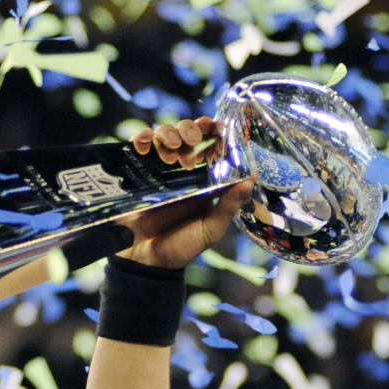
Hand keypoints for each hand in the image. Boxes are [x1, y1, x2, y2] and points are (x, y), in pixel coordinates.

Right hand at [116, 117, 254, 269]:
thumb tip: (251, 181)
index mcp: (203, 180)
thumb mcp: (209, 229)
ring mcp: (158, 170)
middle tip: (192, 140)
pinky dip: (142, 139)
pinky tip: (146, 145)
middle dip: (190, 129)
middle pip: (186, 133)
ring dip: (168, 133)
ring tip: (172, 149)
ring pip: (164, 135)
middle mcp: (182, 171)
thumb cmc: (181, 247)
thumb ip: (228, 207)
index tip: (216, 125)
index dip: (213, 131)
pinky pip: (138, 146)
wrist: (145, 262)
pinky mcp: (136, 172)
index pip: (210, 146)